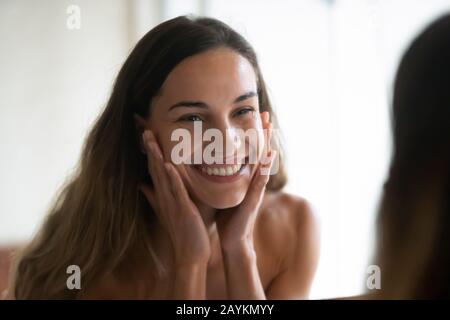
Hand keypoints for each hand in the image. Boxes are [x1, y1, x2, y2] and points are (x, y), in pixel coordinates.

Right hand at [139, 130, 210, 265]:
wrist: (189, 252)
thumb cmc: (182, 230)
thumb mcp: (166, 209)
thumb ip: (154, 195)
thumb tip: (140, 183)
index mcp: (162, 194)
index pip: (154, 168)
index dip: (149, 150)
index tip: (144, 132)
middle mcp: (164, 195)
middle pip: (155, 167)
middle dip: (149, 148)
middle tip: (143, 128)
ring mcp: (171, 202)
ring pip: (162, 175)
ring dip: (157, 157)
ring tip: (151, 139)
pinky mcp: (182, 209)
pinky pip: (176, 191)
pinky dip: (172, 178)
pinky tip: (169, 165)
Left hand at [216, 112, 274, 252]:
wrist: (233, 239)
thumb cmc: (228, 216)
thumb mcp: (223, 193)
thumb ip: (219, 180)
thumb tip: (205, 165)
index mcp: (245, 178)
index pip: (250, 151)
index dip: (252, 135)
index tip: (253, 116)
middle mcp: (253, 180)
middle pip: (260, 152)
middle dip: (263, 133)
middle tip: (266, 113)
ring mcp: (255, 189)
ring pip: (264, 163)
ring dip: (268, 145)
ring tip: (270, 128)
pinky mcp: (254, 199)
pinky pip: (261, 181)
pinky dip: (265, 169)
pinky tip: (269, 157)